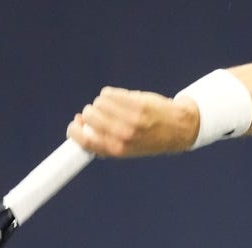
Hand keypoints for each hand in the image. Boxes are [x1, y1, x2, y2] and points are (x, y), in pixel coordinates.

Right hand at [66, 86, 198, 157]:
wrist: (177, 129)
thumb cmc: (147, 139)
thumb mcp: (125, 148)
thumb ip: (102, 139)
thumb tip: (79, 123)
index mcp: (117, 150)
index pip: (84, 140)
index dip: (74, 130)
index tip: (76, 124)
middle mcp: (123, 136)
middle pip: (89, 116)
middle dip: (90, 113)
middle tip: (101, 114)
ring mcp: (130, 119)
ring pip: (98, 103)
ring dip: (102, 103)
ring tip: (114, 107)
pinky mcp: (136, 103)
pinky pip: (108, 93)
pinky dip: (110, 94)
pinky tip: (120, 99)